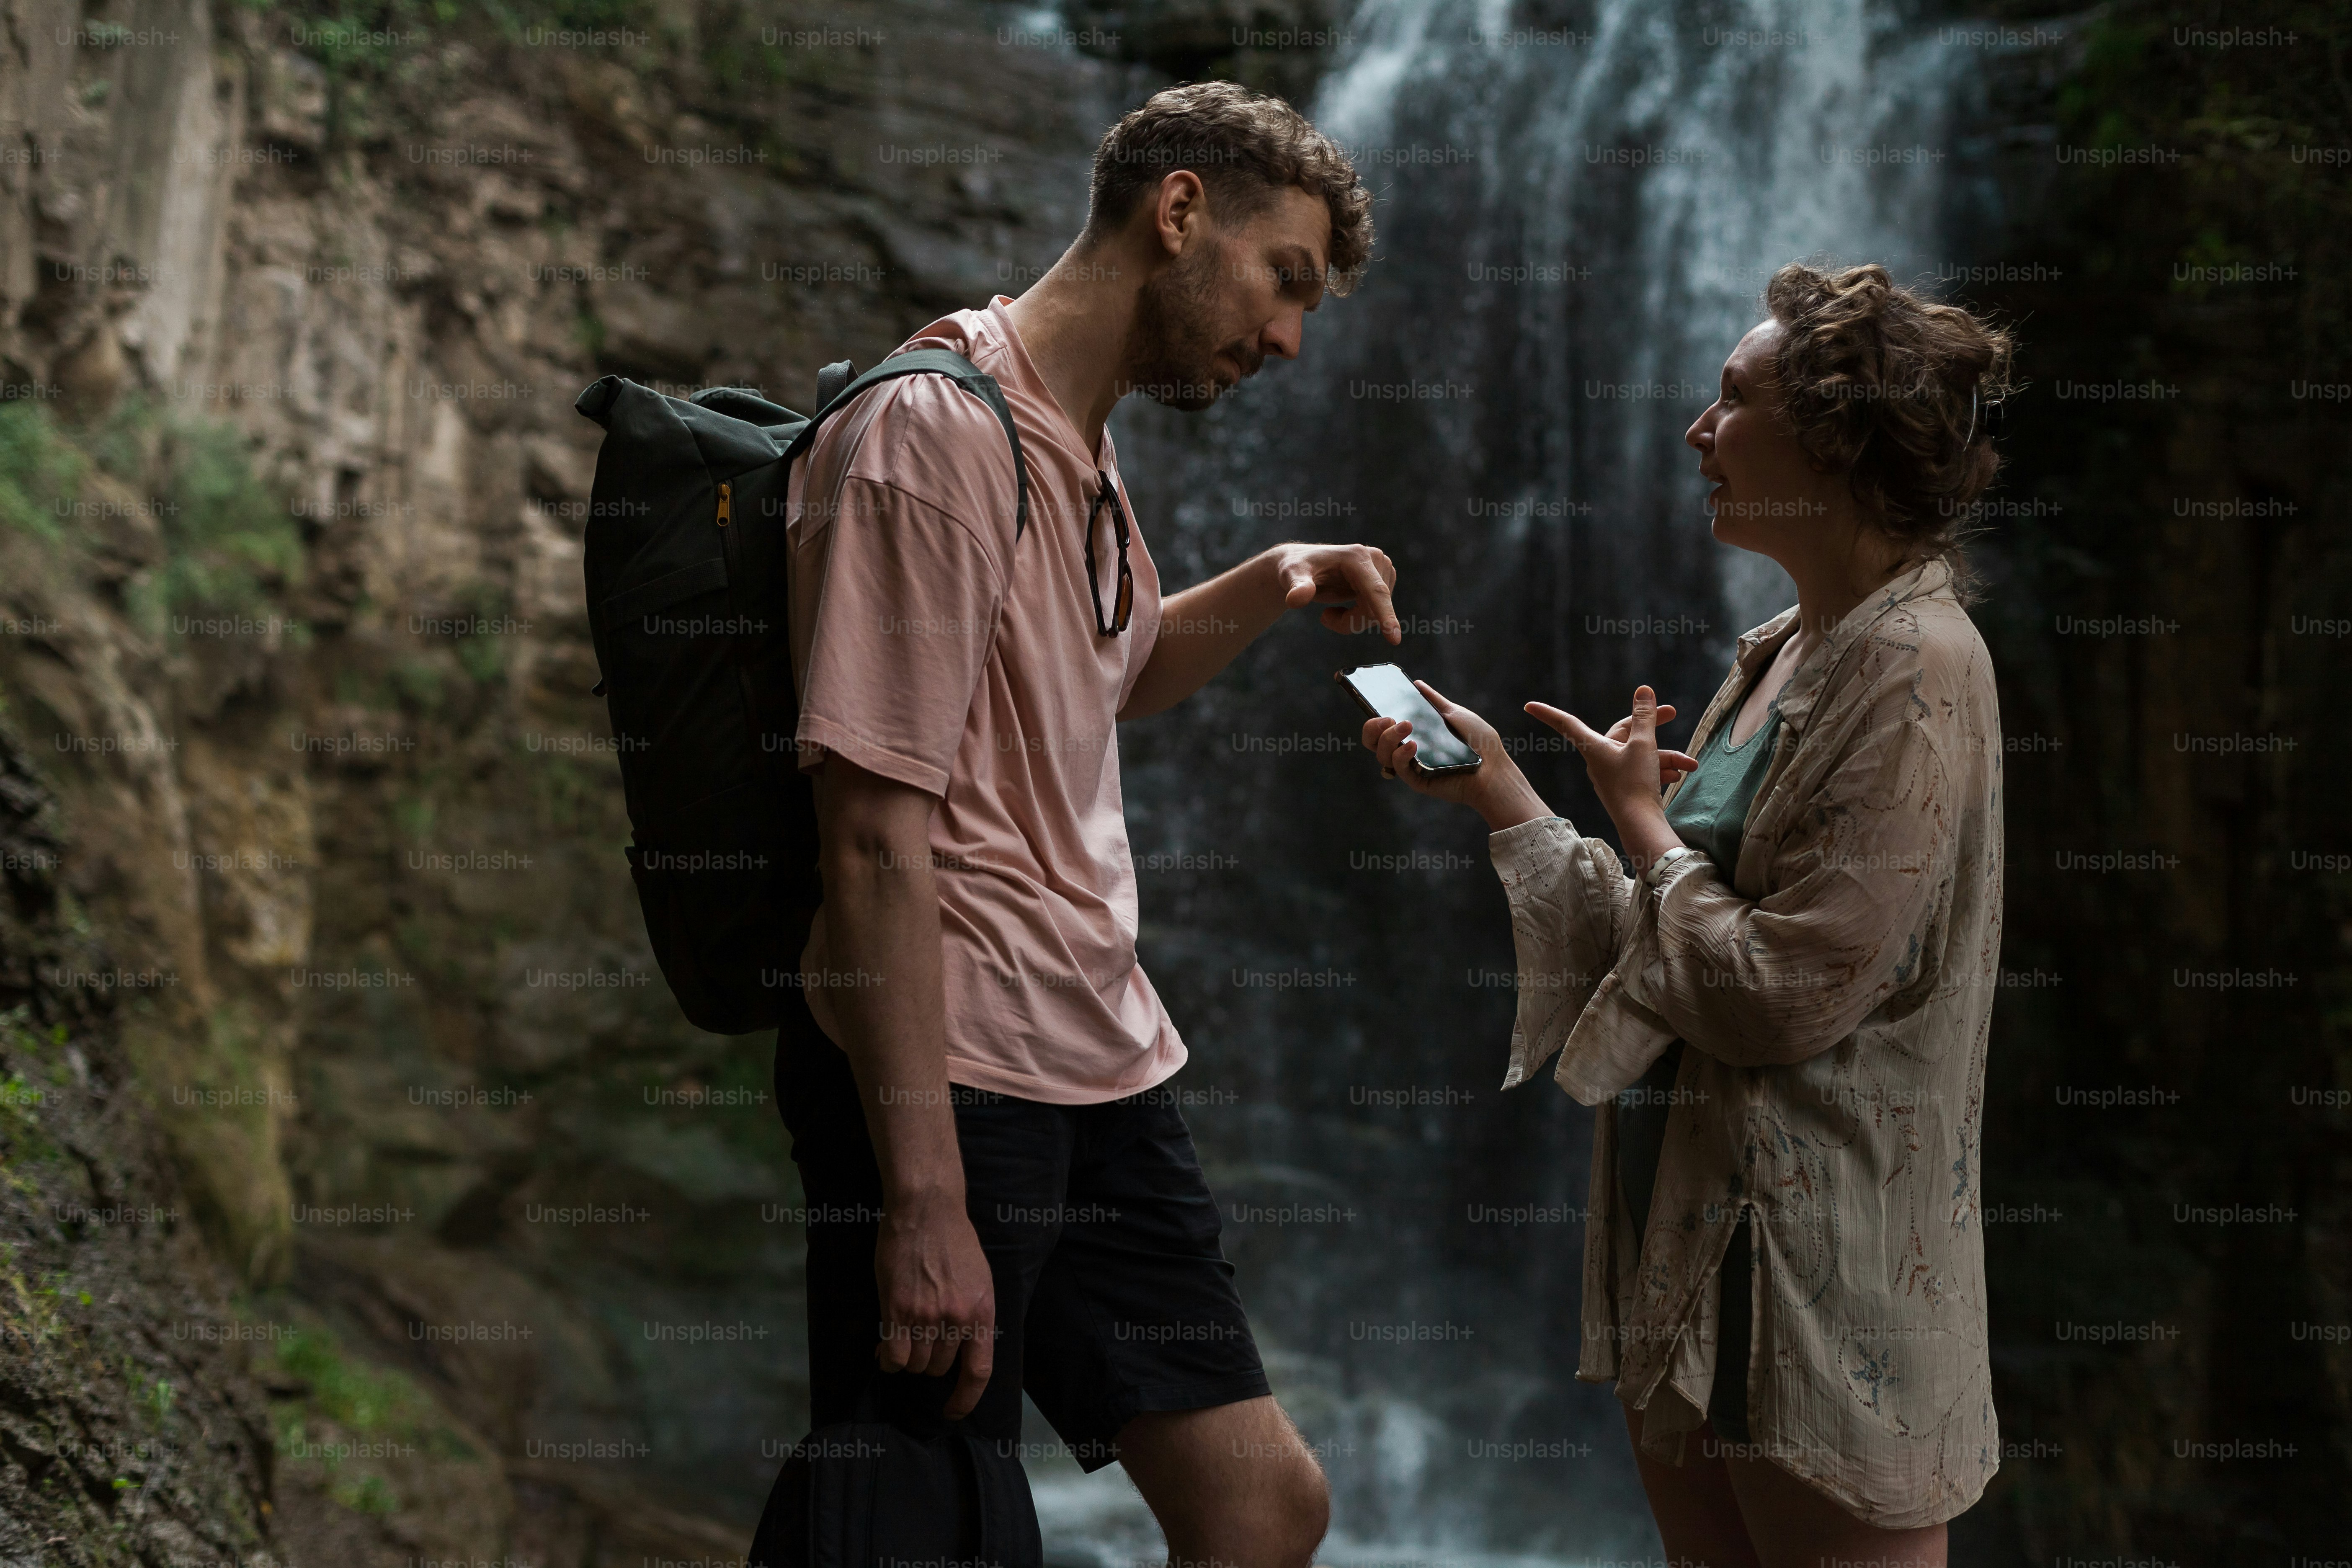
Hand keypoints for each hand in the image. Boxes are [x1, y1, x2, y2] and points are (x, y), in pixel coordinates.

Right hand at [874, 1188, 995, 1418]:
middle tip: (922, 1341)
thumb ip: (971, 1316)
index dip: (966, 1399)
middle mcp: (956, 1318)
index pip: (978, 1371)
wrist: (927, 1210)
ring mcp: (926, 1315)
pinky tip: (885, 1348)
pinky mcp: (897, 1309)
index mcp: (981, 1312)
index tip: (954, 1412)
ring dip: (909, 1359)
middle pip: (940, 1368)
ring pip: (916, 1364)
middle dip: (930, 1362)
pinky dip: (888, 1359)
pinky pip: (893, 1356)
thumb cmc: (954, 1242)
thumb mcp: (979, 1280)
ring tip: (904, 1338)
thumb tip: (960, 1351)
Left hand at [1270, 543, 1399, 642]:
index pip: (1376, 591)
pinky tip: (1342, 608)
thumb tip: (1295, 600)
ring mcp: (1382, 569)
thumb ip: (1297, 587)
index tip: (1394, 639)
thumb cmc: (1296, 569)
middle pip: (1375, 608)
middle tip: (1325, 618)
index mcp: (1357, 557)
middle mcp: (1375, 559)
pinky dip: (1358, 617)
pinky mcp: (1383, 579)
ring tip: (1331, 612)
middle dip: (1351, 621)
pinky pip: (1378, 612)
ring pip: (1378, 613)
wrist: (1300, 566)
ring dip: (1353, 620)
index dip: (1385, 615)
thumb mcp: (1291, 576)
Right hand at [1361, 680, 1549, 829]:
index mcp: (1413, 733)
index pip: (1382, 727)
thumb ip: (1432, 700)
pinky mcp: (1416, 780)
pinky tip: (1412, 745)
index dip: (1374, 718)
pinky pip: (1397, 768)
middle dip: (1372, 728)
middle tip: (1386, 718)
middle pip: (1373, 741)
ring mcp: (1410, 766)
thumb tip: (1416, 683)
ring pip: (1381, 753)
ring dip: (1388, 737)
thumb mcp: (1454, 713)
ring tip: (1406, 726)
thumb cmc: (1478, 741)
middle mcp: (1407, 750)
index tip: (1376, 704)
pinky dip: (1400, 754)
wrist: (1493, 767)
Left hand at [1525, 685, 1698, 835]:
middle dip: (1652, 726)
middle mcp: (1599, 760)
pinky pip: (1642, 770)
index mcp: (1594, 747)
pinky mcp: (1626, 788)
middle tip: (1672, 712)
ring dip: (1666, 757)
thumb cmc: (1637, 784)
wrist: (1641, 826)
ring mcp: (1613, 775)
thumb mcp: (1644, 745)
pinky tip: (1680, 774)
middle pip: (1624, 733)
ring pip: (1640, 754)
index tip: (1527, 706)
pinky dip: (1661, 770)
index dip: (1548, 713)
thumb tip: (1643, 691)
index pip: (1566, 723)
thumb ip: (1644, 716)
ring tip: (1689, 764)